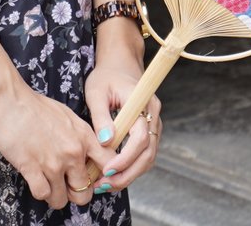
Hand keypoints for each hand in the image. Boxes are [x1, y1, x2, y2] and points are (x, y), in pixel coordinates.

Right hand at [0, 76, 111, 210]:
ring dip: (56, 196)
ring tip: (50, 186)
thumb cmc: (36, 105)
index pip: (109, 163)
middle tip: (67, 187)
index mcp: (84, 136)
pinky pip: (42, 195)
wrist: (11, 101)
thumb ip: (79, 135)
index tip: (93, 179)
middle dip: (75, 193)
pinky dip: (40, 193)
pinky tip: (37, 181)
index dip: (103, 177)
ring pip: (62, 199)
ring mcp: (53, 162)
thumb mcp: (68, 116)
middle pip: (84, 192)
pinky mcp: (32, 169)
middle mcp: (73, 152)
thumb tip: (84, 150)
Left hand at [84, 63, 162, 194]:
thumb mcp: (97, 92)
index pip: (140, 137)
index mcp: (143, 104)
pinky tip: (112, 175)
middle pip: (149, 153)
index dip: (125, 158)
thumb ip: (101, 117)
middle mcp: (153, 115)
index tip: (106, 170)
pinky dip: (131, 168)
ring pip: (148, 157)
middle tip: (105, 185)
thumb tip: (106, 142)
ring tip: (106, 185)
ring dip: (130, 174)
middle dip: (128, 173)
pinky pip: (144, 154)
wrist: (120, 64)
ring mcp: (153, 123)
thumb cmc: (106, 76)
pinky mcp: (147, 130)